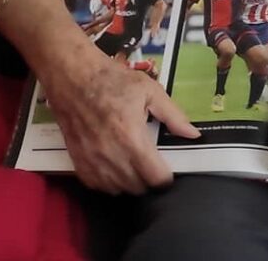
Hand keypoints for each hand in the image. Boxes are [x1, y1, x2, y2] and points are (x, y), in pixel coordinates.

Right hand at [41, 47, 199, 194]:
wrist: (73, 78)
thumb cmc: (112, 81)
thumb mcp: (150, 91)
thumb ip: (173, 115)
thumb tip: (193, 134)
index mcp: (132, 137)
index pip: (155, 177)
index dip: (166, 177)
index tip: (167, 168)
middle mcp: (111, 155)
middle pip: (139, 187)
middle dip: (149, 179)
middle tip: (151, 163)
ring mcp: (92, 161)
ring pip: (119, 190)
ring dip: (130, 182)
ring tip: (134, 164)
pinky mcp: (78, 162)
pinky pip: (98, 187)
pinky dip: (110, 182)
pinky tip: (115, 167)